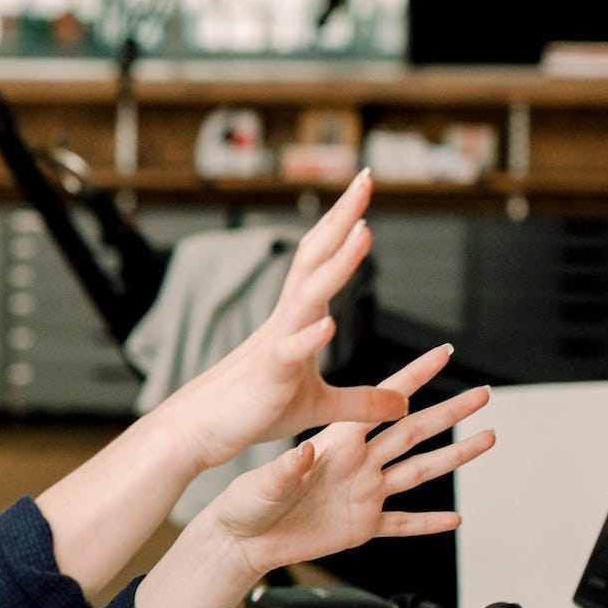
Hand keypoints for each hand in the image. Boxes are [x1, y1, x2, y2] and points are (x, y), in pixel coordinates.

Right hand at [157, 170, 408, 468]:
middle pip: (315, 257)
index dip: (345, 223)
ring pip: (308, 295)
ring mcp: (276, 344)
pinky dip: (309, 337)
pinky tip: (328, 325)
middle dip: (342, 217)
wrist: (203, 430)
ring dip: (337, 264)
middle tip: (366, 178)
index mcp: (298, 319)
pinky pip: (290, 352)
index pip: (324, 259)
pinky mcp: (269, 376)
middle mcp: (287, 320)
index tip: (365, 186)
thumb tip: (403, 401)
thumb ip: (362, 402)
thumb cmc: (255, 410)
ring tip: (364, 231)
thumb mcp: (320, 407)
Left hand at [195, 344, 494, 582]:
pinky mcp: (362, 526)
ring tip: (487, 439)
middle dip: (450, 412)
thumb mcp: (264, 483)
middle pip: (414, 431)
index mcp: (335, 443)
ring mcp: (364, 494)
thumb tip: (305, 452)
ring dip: (454, 457)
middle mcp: (357, 464)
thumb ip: (288, 469)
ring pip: (420, 472)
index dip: (412, 377)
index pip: (382, 403)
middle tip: (482, 394)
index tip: (440, 353)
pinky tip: (455, 518)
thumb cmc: (246, 504)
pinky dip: (429, 522)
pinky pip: (403, 524)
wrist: (243, 541)